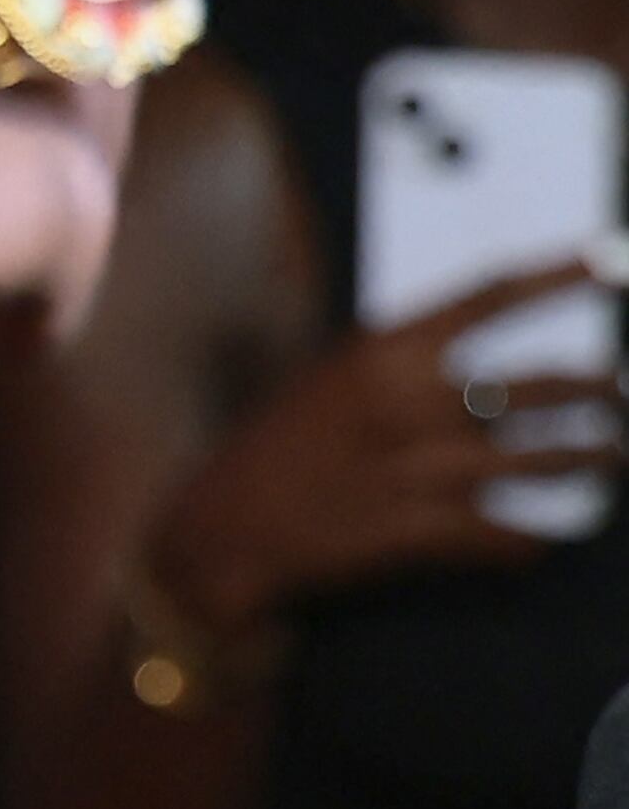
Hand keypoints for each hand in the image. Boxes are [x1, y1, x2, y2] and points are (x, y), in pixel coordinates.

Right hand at [153, 257, 624, 632]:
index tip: (609, 264)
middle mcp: (409, 402)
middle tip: (620, 396)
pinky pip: (508, 535)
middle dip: (598, 391)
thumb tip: (471, 362)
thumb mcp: (325, 385)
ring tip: (616, 455)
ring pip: (544, 459)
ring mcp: (420, 468)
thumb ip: (398, 370)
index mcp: (379, 353)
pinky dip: (530, 541)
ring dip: (594, 458)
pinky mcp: (423, 531)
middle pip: (539, 384)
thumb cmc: (270, 455)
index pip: (488, 297)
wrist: (219, 535)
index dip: (557, 278)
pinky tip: (542, 544)